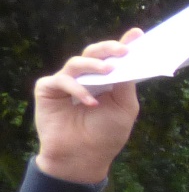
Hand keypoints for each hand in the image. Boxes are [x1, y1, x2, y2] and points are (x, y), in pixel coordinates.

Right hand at [33, 30, 144, 184]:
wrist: (83, 157)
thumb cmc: (106, 134)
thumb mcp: (124, 108)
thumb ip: (126, 84)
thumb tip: (129, 60)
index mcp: (106, 80)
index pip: (114, 58)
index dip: (124, 44)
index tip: (138, 34)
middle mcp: (85, 77)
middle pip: (94, 54)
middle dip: (109, 49)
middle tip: (123, 50)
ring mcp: (66, 82)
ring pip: (77, 62)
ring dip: (93, 65)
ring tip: (108, 71)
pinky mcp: (48, 89)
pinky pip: (62, 81)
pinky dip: (77, 89)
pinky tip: (90, 103)